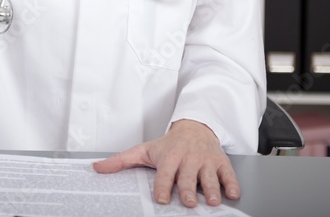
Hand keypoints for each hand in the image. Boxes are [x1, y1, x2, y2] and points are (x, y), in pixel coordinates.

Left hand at [92, 119, 239, 207]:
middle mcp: (188, 159)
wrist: (195, 127)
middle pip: (188, 177)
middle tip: (189, 202)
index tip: (160, 198)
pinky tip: (232, 193)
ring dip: (211, 189)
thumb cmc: (169, 144)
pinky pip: (228, 174)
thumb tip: (97, 168)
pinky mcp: (221, 163)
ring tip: (212, 201)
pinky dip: (231, 183)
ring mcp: (206, 161)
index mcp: (169, 157)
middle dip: (188, 190)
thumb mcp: (144, 150)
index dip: (162, 186)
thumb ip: (121, 161)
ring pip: (209, 177)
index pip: (164, 173)